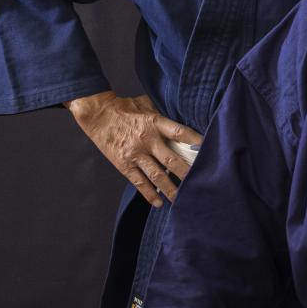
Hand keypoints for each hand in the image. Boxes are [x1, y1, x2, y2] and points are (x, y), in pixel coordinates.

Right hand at [66, 91, 201, 207]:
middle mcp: (147, 140)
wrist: (98, 114)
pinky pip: (139, 182)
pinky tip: (158, 203)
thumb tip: (182, 125)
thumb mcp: (147, 105)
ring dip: (171, 189)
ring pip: (157, 175)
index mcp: (155, 123)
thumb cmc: (125, 107)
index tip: (208, 149)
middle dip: (187, 172)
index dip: (195, 141)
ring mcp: (135, 154)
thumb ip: (163, 116)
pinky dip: (149, 194)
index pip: (180, 133)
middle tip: (201, 182)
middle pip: (171, 159)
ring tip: (183, 199)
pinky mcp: (124, 164)